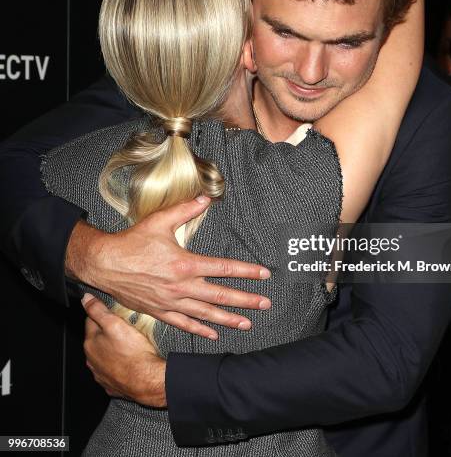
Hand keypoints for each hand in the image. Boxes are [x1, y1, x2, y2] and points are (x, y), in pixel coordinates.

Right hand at [66, 197, 271, 339]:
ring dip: (229, 319)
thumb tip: (205, 198)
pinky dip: (200, 329)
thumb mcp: (160, 220)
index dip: (246, 271)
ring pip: (206, 313)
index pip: (224, 268)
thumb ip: (186, 209)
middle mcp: (181, 286)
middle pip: (221, 295)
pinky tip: (213, 334)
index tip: (263, 274)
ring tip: (248, 323)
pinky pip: (183, 323)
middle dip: (246, 300)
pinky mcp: (159, 312)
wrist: (104, 263)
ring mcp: (170, 302)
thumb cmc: (131, 242)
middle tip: (265, 304)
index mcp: (185, 264)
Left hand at [81, 293, 166, 406]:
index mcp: (90, 344)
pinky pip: (112, 371)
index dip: (101, 314)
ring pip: (103, 356)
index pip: (90, 322)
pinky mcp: (112, 384)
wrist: (146, 380)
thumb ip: (98, 310)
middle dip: (105, 332)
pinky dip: (117, 365)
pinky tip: (127, 361)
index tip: (111, 311)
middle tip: (122, 327)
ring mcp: (101, 374)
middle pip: (96, 340)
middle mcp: (92, 360)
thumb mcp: (115, 324)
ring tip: (127, 344)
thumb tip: (85, 299)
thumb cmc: (133, 352)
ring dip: (110, 350)